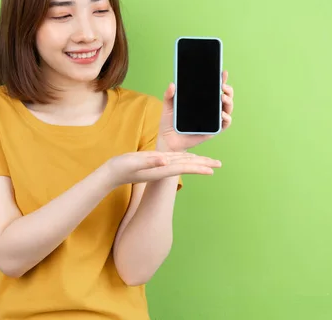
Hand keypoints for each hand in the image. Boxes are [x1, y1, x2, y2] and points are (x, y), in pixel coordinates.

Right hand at [101, 151, 221, 186]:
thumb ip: (149, 160)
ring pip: (183, 162)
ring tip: (209, 162)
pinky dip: (185, 158)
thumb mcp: (134, 161)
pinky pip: (175, 159)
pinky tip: (189, 157)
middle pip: (188, 166)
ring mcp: (160, 166)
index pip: (184, 167)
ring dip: (197, 162)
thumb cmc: (121, 167)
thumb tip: (165, 160)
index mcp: (161, 168)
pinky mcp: (156, 162)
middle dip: (204, 165)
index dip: (199, 167)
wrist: (112, 174)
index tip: (213, 169)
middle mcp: (164, 168)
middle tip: (219, 164)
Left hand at [158, 70, 233, 151]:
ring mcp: (213, 120)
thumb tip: (172, 84)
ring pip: (227, 108)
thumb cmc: (170, 122)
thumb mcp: (168, 106)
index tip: (223, 73)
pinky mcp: (213, 131)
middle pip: (225, 97)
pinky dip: (226, 118)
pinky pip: (225, 124)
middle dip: (228, 89)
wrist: (168, 140)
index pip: (214, 88)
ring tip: (222, 97)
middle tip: (223, 85)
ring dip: (229, 101)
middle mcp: (210, 109)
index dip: (221, 80)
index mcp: (202, 101)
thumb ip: (169, 95)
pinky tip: (222, 114)